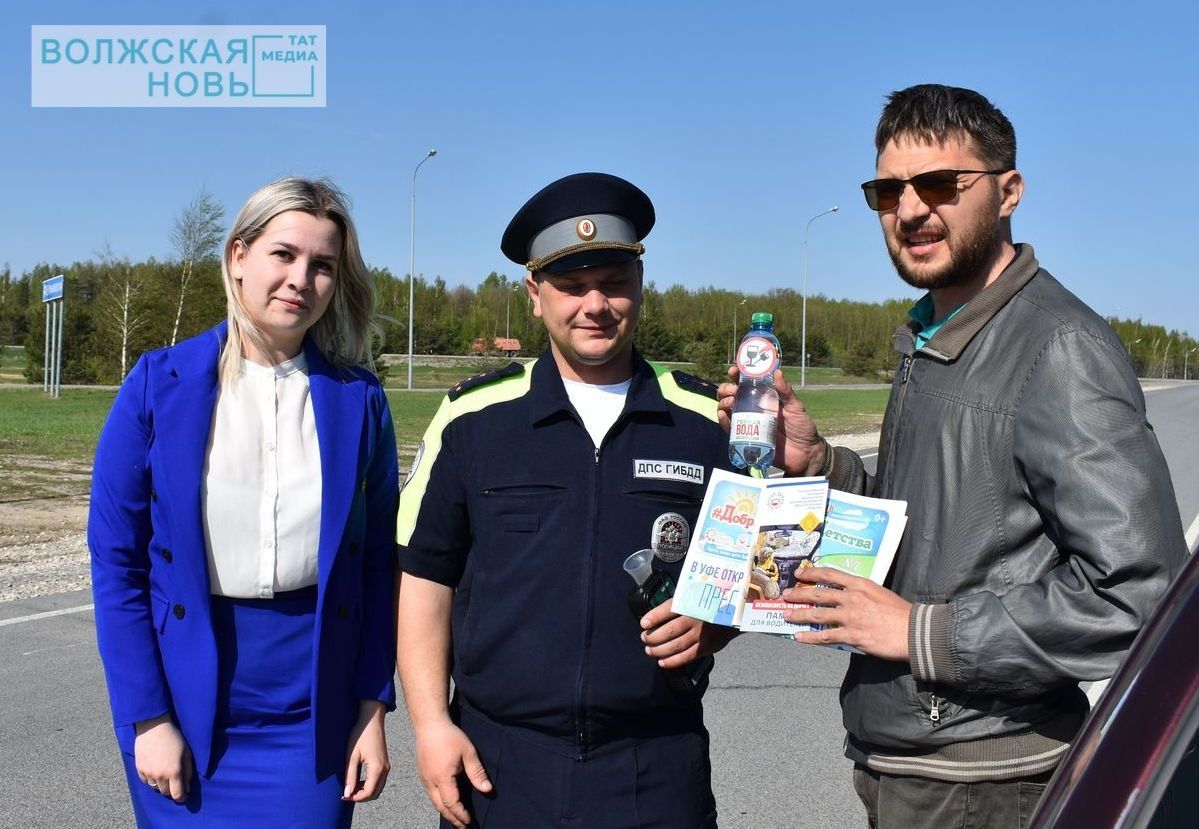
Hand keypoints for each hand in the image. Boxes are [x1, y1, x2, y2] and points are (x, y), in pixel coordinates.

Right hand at [133, 715, 192, 802]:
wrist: (153, 727)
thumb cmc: (174, 738)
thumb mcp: (186, 754)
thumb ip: (188, 772)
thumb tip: (187, 788)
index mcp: (174, 771)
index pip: (177, 794)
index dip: (182, 797)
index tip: (184, 795)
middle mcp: (160, 775)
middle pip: (165, 793)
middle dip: (172, 789)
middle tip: (175, 781)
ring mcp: (148, 773)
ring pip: (155, 788)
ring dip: (161, 784)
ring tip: (165, 773)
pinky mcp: (139, 770)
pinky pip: (146, 781)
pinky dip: (151, 779)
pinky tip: (155, 769)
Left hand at [343, 700, 389, 801]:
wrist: (371, 720)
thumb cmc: (360, 735)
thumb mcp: (352, 756)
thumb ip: (350, 776)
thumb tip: (347, 793)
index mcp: (377, 768)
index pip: (368, 792)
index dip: (355, 798)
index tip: (343, 796)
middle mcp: (385, 769)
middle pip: (375, 793)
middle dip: (361, 797)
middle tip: (346, 793)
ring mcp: (386, 766)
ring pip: (378, 788)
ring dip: (365, 792)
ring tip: (351, 787)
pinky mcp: (385, 763)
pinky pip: (379, 781)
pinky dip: (369, 785)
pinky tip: (358, 780)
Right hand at [413, 719, 491, 828]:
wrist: (429, 724)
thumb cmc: (449, 736)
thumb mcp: (468, 752)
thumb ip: (477, 772)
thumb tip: (487, 789)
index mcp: (442, 778)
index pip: (452, 803)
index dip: (461, 814)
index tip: (469, 821)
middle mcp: (430, 781)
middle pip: (441, 807)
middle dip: (453, 819)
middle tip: (463, 827)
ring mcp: (424, 779)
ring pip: (434, 802)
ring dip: (445, 812)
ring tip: (456, 819)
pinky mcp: (422, 774)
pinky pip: (430, 795)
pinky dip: (439, 803)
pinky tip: (446, 804)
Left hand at [640, 601, 737, 668]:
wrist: (736, 614)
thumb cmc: (710, 604)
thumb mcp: (696, 595)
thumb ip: (679, 602)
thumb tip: (656, 614)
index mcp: (692, 602)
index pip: (669, 609)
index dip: (654, 616)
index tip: (643, 623)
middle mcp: (696, 618)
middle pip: (670, 630)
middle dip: (653, 636)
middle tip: (644, 638)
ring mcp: (702, 634)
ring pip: (676, 645)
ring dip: (659, 650)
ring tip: (649, 651)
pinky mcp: (707, 647)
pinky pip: (687, 656)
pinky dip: (673, 661)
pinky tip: (662, 662)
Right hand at [718, 367, 827, 476]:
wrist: (805, 454)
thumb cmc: (802, 427)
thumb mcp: (796, 407)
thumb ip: (786, 391)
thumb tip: (777, 372)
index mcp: (764, 397)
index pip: (747, 383)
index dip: (737, 375)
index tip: (734, 370)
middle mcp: (753, 408)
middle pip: (731, 394)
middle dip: (726, 388)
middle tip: (733, 390)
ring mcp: (748, 423)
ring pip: (727, 409)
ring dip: (723, 402)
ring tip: (731, 402)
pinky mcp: (746, 438)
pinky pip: (730, 428)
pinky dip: (723, 421)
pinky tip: (723, 415)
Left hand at [782, 567, 910, 659]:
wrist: (914, 631)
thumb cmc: (900, 613)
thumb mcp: (879, 593)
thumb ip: (861, 592)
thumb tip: (846, 595)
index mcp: (859, 584)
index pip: (830, 575)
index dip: (811, 573)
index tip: (799, 574)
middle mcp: (851, 598)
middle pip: (818, 594)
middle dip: (798, 594)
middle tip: (785, 595)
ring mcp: (850, 617)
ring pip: (817, 614)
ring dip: (799, 615)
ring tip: (786, 615)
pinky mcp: (852, 635)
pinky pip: (825, 636)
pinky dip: (810, 637)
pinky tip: (799, 637)